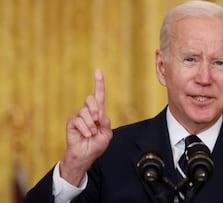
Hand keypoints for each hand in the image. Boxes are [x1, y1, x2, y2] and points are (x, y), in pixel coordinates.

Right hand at [60, 69, 112, 185]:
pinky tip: (87, 136)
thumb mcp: (107, 134)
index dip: (99, 83)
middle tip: (98, 121)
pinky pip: (79, 121)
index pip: (99, 95)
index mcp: (98, 113)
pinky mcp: (71, 122)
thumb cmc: (96, 145)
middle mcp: (88, 111)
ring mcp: (79, 116)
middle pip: (91, 100)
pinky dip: (86, 130)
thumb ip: (106, 123)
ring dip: (92, 125)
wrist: (86, 155)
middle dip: (96, 109)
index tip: (98, 71)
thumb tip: (101, 113)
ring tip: (92, 134)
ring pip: (85, 112)